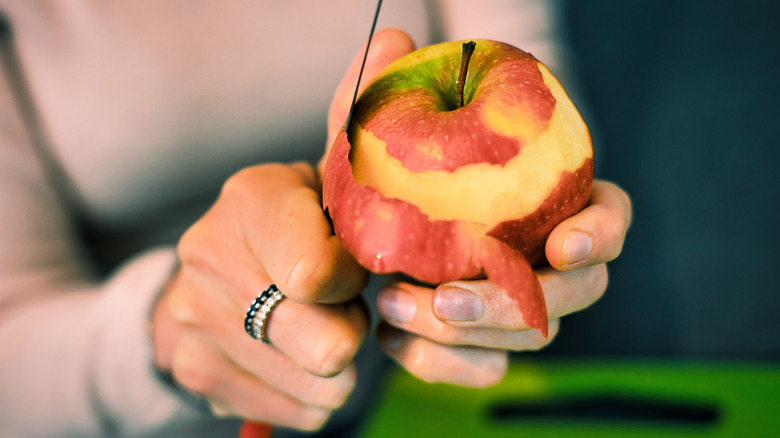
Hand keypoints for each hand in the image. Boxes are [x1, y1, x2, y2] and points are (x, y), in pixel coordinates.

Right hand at [152, 162, 368, 429]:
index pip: (318, 275)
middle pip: (326, 345)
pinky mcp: (193, 370)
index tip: (350, 269)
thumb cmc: (300, 224)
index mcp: (250, 197)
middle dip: (351, 331)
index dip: (351, 281)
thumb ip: (368, 201)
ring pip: (320, 387)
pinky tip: (296, 357)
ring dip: (335, 365)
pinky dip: (312, 394)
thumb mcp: (329, 195)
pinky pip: (297, 414)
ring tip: (315, 324)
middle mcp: (206, 253)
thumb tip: (415, 222)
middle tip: (339, 307)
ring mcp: (192, 317)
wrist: (219, 264)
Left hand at [321, 28, 631, 387]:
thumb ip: (381, 91)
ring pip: (531, 338)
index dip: (601, 234)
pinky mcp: (486, 346)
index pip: (610, 216)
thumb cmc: (380, 181)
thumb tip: (394, 40)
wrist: (353, 240)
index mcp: (551, 202)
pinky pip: (483, 370)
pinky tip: (391, 337)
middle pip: (578, 293)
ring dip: (466, 334)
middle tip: (447, 298)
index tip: (561, 244)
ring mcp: (524, 308)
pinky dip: (438, 363)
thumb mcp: (370, 135)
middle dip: (518, 303)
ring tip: (393, 306)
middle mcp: (549, 260)